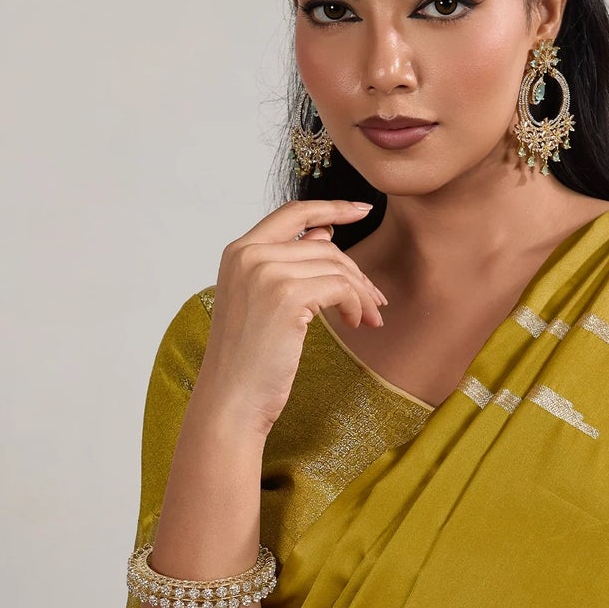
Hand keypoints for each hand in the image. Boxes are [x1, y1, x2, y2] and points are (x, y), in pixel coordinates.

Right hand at [194, 198, 391, 436]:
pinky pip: (341, 287)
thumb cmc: (249, 361)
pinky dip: (356, 305)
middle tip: (377, 302)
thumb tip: (326, 235)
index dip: (331, 207)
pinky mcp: (286, 295)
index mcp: (238, 251)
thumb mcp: (264, 303)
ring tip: (370, 319)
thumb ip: (289, 266)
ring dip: (362, 294)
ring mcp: (266, 272)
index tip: (363, 209)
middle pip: (324, 245)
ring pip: (336, 266)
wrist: (231, 400)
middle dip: (357, 272)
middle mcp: (248, 254)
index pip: (292, 214)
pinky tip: (356, 324)